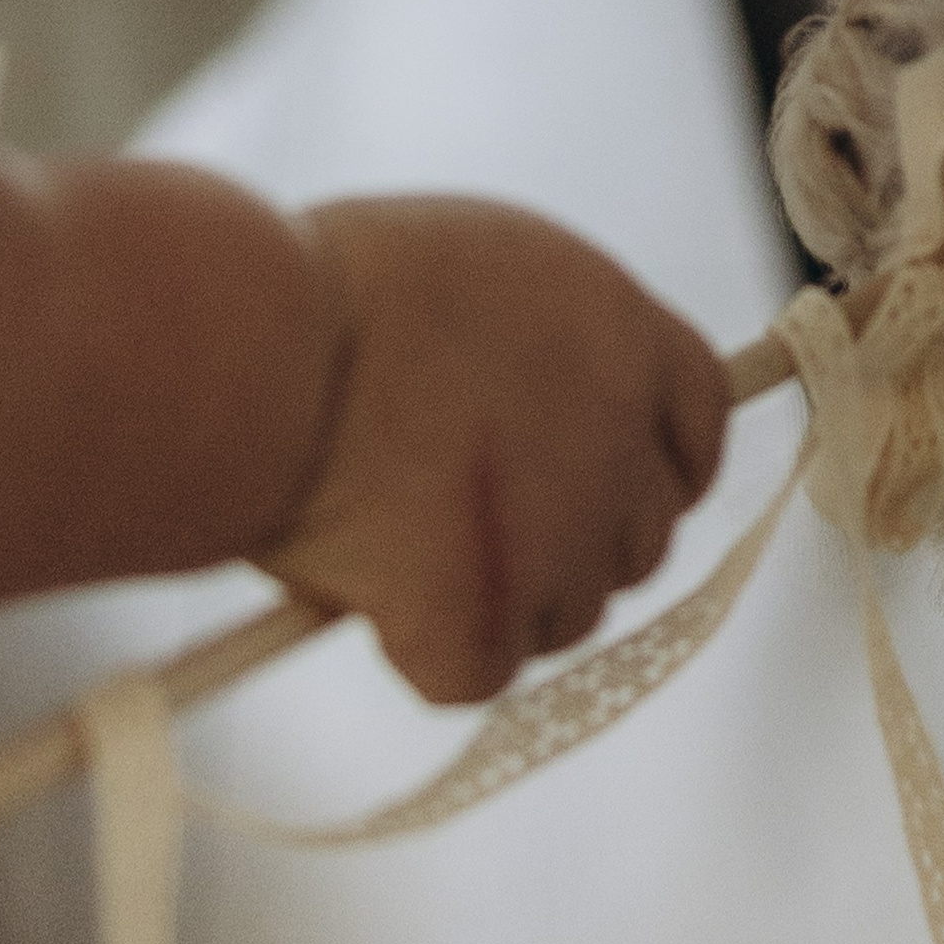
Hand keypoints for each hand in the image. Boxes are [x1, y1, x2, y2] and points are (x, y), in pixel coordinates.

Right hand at [268, 199, 727, 704]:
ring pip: (566, 614)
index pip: (702, 414)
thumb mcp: (466, 271)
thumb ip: (532, 345)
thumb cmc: (320, 292)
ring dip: (500, 599)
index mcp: (617, 327)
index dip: (662, 459)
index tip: (618, 480)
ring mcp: (554, 535)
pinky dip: (423, 651)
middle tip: (475, 524)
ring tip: (396, 540)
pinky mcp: (480, 617)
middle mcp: (613, 431)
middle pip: (640, 532)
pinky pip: (474, 672)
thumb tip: (540, 418)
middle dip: (573, 542)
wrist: (241, 347)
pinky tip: (364, 595)